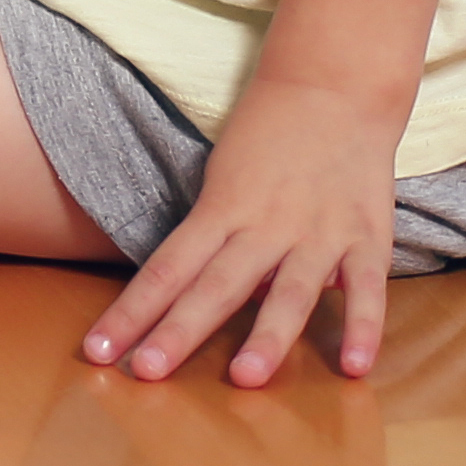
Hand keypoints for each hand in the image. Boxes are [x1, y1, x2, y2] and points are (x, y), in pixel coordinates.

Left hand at [88, 73, 404, 386]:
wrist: (333, 86)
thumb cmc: (266, 138)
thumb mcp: (224, 181)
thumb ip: (216, 241)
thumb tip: (202, 298)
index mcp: (219, 210)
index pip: (165, 269)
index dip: (132, 312)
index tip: (99, 353)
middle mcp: (264, 225)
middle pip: (214, 285)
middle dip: (179, 331)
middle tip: (146, 372)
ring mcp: (317, 232)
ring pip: (287, 292)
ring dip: (266, 337)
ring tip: (243, 379)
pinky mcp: (367, 237)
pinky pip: (366, 289)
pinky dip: (362, 327)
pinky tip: (354, 367)